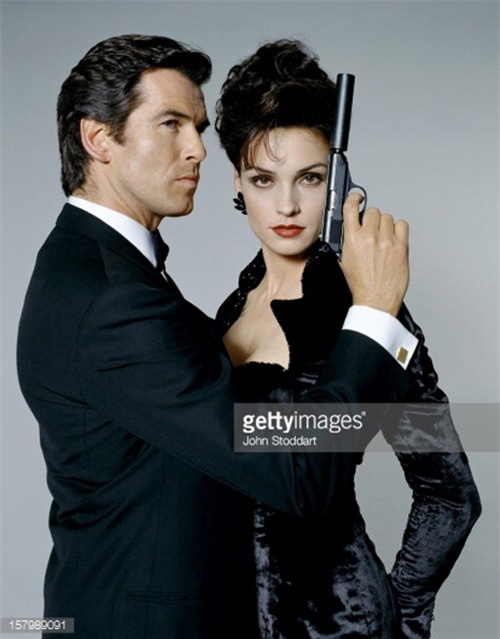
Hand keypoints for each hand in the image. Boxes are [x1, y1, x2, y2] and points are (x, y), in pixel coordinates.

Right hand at [339, 192, 408, 316]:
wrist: (375, 300)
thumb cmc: (361, 286)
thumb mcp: (345, 261)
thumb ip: (349, 241)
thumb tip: (354, 229)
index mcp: (352, 240)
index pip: (351, 208)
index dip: (354, 199)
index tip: (357, 198)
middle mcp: (370, 237)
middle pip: (373, 211)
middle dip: (371, 219)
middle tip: (371, 230)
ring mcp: (387, 241)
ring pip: (387, 217)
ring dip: (384, 225)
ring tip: (382, 238)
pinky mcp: (401, 246)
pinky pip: (402, 225)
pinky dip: (398, 229)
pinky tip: (393, 238)